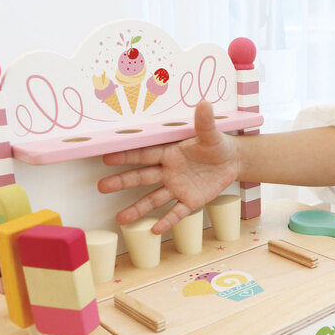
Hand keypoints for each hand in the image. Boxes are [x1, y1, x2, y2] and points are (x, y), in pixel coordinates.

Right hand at [97, 101, 238, 233]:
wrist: (232, 161)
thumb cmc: (217, 145)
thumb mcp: (211, 135)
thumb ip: (205, 122)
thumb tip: (204, 103)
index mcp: (170, 153)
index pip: (145, 155)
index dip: (127, 156)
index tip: (107, 157)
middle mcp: (169, 171)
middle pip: (142, 177)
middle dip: (122, 182)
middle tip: (101, 187)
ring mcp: (178, 188)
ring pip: (154, 199)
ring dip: (138, 209)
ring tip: (121, 219)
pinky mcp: (190, 201)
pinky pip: (177, 212)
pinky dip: (167, 221)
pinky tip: (154, 230)